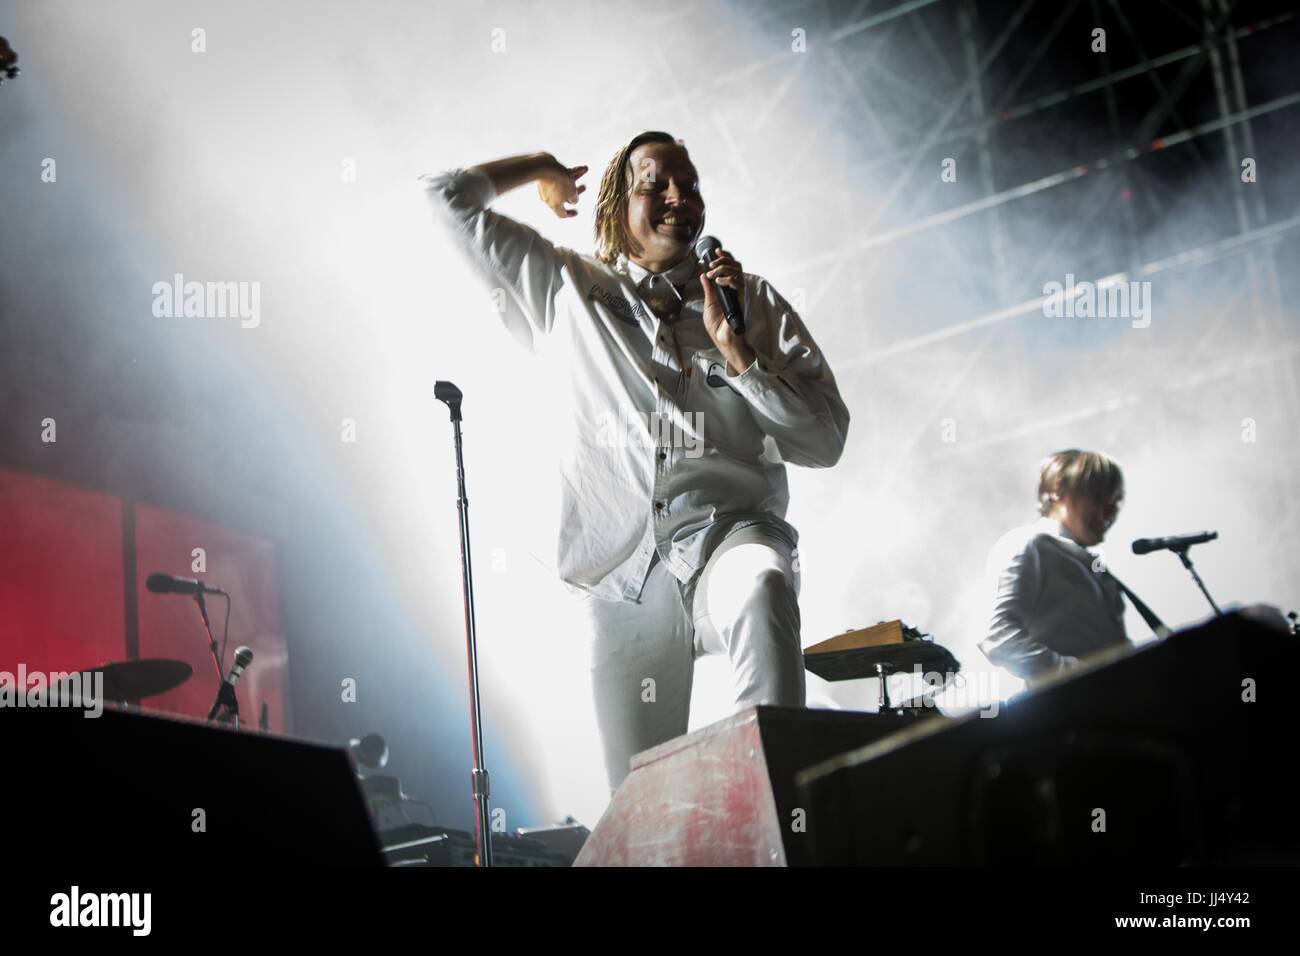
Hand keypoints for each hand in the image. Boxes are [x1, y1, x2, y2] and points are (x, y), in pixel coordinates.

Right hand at [536, 156, 587, 217]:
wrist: (544, 166)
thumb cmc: (558, 182)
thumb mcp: (572, 193)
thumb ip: (574, 199)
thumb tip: (573, 200)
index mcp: (555, 205)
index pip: (562, 214)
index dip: (570, 214)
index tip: (576, 212)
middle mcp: (550, 197)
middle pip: (565, 196)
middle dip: (575, 191)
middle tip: (584, 187)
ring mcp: (547, 187)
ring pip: (564, 183)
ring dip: (575, 178)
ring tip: (583, 170)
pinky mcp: (547, 176)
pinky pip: (560, 175)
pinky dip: (570, 172)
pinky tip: (580, 167)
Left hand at [699, 248, 755, 373]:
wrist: (723, 339)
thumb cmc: (717, 325)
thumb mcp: (709, 303)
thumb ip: (708, 289)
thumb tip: (703, 275)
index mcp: (727, 289)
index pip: (729, 268)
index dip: (724, 258)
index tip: (715, 251)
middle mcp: (735, 289)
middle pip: (736, 267)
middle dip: (724, 261)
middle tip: (711, 263)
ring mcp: (739, 294)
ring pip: (738, 273)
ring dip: (724, 269)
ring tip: (712, 273)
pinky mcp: (741, 300)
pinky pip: (739, 285)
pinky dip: (728, 280)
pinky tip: (719, 281)